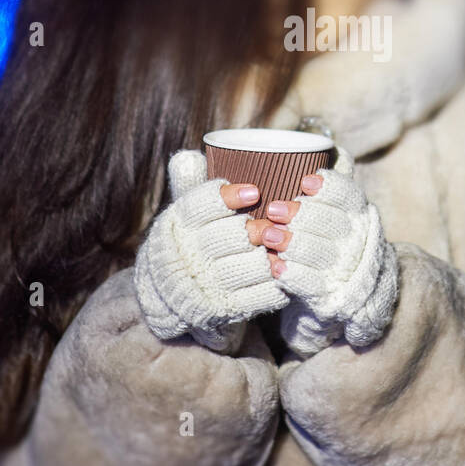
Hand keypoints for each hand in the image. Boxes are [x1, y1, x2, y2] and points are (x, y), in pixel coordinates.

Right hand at [134, 150, 288, 350]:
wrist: (174, 297)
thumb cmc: (191, 243)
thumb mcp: (184, 216)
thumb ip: (189, 185)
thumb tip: (191, 155)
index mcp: (175, 224)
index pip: (200, 205)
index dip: (228, 197)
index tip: (255, 191)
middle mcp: (185, 255)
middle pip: (230, 235)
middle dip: (260, 228)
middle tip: (279, 224)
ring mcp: (201, 285)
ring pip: (249, 265)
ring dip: (273, 255)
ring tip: (289, 247)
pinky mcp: (219, 310)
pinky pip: (257, 296)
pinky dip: (277, 284)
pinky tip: (287, 274)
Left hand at [253, 146, 398, 356]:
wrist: (348, 290)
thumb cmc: (326, 236)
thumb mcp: (332, 210)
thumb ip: (323, 186)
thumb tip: (318, 144)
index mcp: (358, 212)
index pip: (349, 195)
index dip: (329, 187)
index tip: (305, 182)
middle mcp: (358, 239)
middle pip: (332, 224)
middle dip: (303, 216)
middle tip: (274, 210)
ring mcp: (347, 268)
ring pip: (322, 253)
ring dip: (294, 244)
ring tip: (268, 237)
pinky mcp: (333, 295)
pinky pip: (314, 284)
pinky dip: (294, 275)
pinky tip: (275, 268)